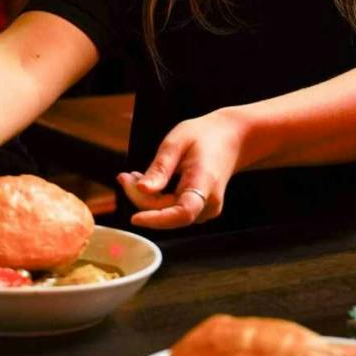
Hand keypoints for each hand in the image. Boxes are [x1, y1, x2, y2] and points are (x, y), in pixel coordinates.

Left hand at [119, 111, 246, 230]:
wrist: (231, 139)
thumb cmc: (203, 136)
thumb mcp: (176, 142)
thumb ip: (160, 168)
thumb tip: (142, 189)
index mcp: (205, 182)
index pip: (183, 212)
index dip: (157, 219)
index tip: (134, 218)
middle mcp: (209, 202)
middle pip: (168, 212)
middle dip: (141, 198)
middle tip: (124, 177)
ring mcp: (206, 209)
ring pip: (168, 213)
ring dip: (147, 199)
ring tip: (134, 176)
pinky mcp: (200, 211)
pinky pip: (173, 211)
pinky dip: (156, 200)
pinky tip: (149, 183)